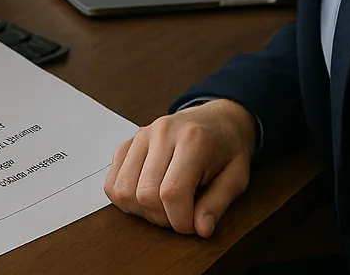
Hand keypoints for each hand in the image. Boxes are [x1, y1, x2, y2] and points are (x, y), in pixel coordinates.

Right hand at [104, 98, 257, 236]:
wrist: (216, 120)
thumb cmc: (227, 148)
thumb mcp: (237, 177)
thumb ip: (218, 204)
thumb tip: (200, 229)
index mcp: (193, 140)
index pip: (172, 193)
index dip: (181, 221)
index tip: (192, 225)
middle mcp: (162, 133)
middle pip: (145, 194)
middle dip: (163, 218)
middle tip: (181, 215)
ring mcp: (141, 136)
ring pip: (123, 190)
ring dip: (142, 210)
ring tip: (164, 206)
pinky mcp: (128, 143)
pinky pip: (112, 182)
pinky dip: (126, 199)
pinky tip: (147, 196)